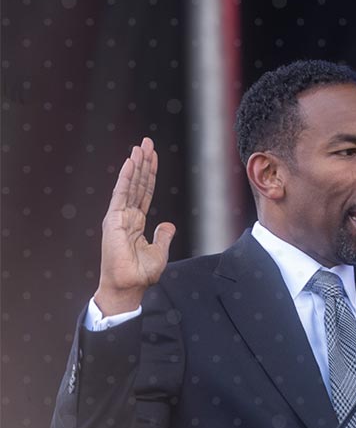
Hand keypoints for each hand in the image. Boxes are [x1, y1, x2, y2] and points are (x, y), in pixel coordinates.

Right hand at [93, 138, 175, 315]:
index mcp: (136, 222)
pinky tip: (131, 161)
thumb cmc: (141, 274)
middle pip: (137, 183)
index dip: (150, 174)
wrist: (129, 285)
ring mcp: (119, 216)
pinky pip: (121, 193)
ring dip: (136, 164)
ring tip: (141, 145)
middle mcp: (126, 216)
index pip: (144, 192)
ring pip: (129, 184)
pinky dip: (126, 176)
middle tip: (147, 141)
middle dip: (143, 162)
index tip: (153, 157)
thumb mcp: (159, 252)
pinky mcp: (114, 219)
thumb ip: (163, 236)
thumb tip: (168, 224)